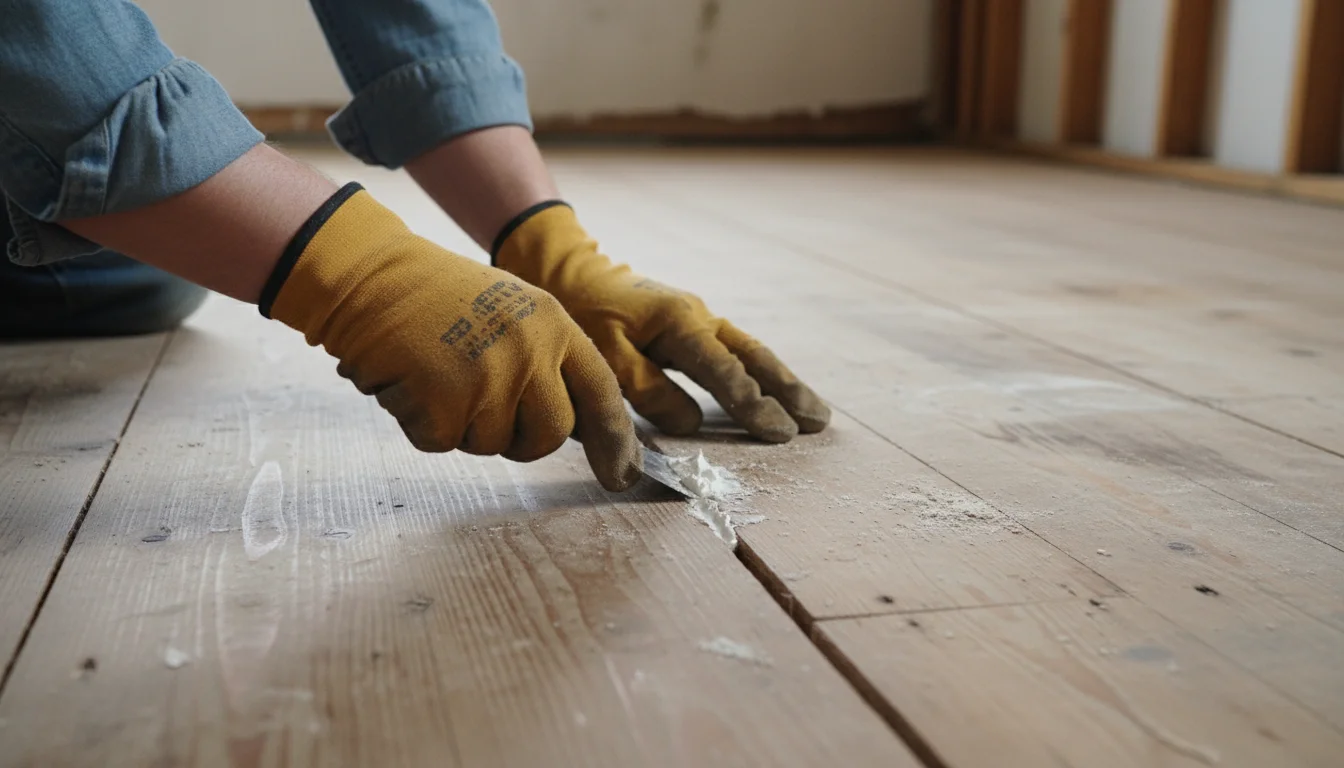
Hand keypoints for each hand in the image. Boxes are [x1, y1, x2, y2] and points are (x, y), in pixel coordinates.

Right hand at [262, 185, 641, 490]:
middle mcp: (530, 352)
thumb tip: (575, 424)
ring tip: (441, 374)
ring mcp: (489, 380)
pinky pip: (444, 442)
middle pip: (550, 435)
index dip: (615, 440)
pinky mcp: (444, 404)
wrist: (370, 277)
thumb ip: (548, 359)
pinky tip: (414, 381)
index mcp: (554, 325)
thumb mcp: (514, 312)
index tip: (624, 474)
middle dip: (522, 438)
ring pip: (493, 444)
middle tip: (484, 405)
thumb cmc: (438, 298)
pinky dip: (424, 423)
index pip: (602, 393)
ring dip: (465, 425)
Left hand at [494, 203, 829, 442]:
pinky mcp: (691, 325)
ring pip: (751, 353)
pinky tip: (774, 390)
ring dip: (783, 382)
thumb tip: (688, 424)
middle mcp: (699, 317)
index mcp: (680, 323)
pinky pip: (736, 352)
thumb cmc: (582, 313)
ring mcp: (699, 319)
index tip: (779, 432)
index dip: (752, 405)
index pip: (724, 372)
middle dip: (788, 391)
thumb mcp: (604, 353)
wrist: (568, 271)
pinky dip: (760, 372)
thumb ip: (646, 390)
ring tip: (814, 412)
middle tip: (819, 423)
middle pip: (754, 358)